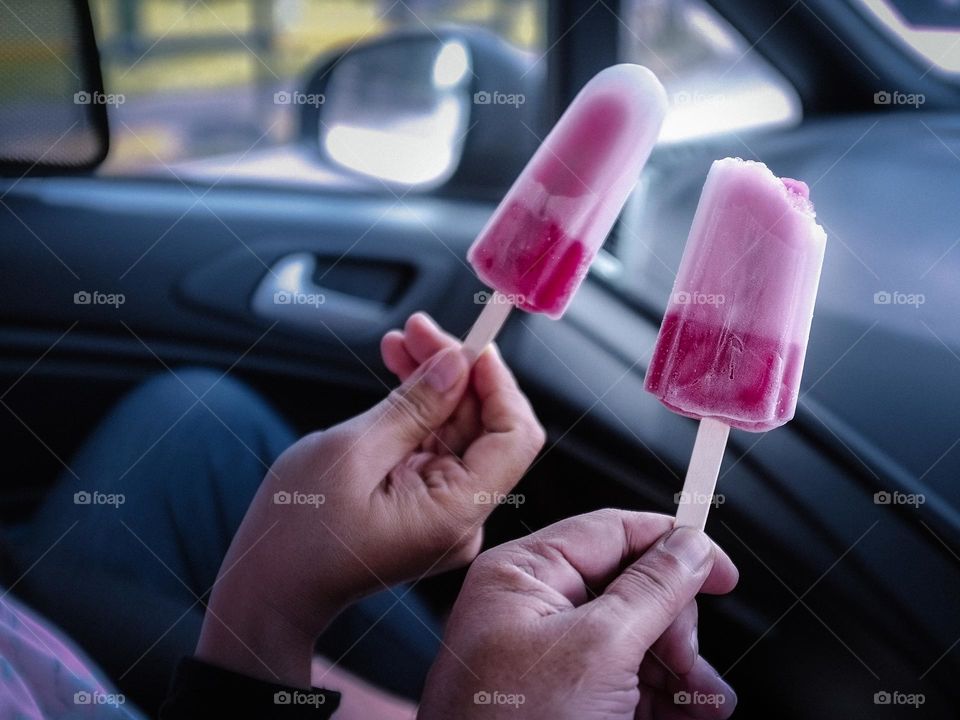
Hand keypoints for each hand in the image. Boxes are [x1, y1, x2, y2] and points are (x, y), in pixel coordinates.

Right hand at [197, 313, 544, 686]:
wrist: (268, 590)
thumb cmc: (297, 532)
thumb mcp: (351, 453)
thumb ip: (413, 406)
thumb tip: (457, 363)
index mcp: (456, 513)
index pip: (515, 436)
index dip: (498, 382)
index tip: (469, 342)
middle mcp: (462, 516)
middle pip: (486, 426)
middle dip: (458, 370)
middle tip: (420, 329)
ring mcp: (444, 512)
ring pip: (460, 430)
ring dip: (436, 381)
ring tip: (402, 340)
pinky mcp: (424, 505)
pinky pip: (436, 447)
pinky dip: (420, 408)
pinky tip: (400, 370)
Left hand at [418, 510, 738, 719]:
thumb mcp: (598, 650)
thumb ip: (651, 590)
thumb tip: (687, 546)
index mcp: (523, 575)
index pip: (610, 530)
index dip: (671, 543)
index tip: (722, 569)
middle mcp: (534, 608)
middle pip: (633, 589)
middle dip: (675, 628)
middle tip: (689, 661)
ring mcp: (551, 657)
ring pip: (639, 639)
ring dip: (682, 670)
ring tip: (705, 702)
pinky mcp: (567, 699)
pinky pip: (629, 679)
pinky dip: (666, 697)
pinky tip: (688, 714)